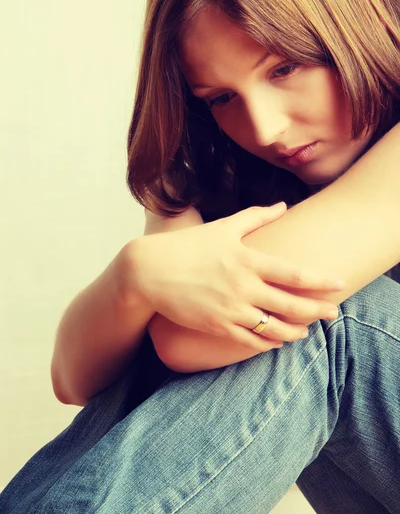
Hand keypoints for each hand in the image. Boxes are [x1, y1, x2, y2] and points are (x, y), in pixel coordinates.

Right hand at [125, 204, 342, 350]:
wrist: (149, 270)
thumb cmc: (188, 245)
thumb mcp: (223, 227)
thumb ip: (256, 216)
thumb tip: (283, 205)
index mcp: (247, 260)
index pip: (292, 273)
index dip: (319, 280)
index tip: (339, 284)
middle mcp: (242, 286)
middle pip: (290, 304)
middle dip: (316, 310)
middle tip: (334, 313)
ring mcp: (230, 309)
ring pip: (273, 328)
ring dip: (294, 332)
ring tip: (306, 332)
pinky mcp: (216, 326)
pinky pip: (249, 340)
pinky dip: (267, 343)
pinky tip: (276, 342)